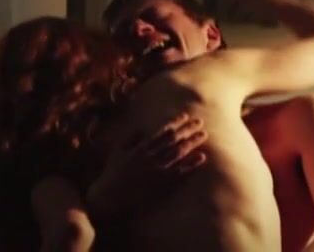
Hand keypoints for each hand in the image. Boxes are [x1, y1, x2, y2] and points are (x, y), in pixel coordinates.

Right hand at [87, 113, 207, 219]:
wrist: (110, 198)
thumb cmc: (112, 175)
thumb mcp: (117, 153)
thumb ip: (129, 139)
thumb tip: (142, 129)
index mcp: (140, 149)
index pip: (162, 132)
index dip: (175, 123)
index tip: (186, 116)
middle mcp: (150, 158)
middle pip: (173, 141)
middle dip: (187, 130)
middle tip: (200, 122)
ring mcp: (157, 172)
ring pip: (179, 154)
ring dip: (192, 143)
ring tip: (203, 135)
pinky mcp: (162, 185)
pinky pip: (181, 173)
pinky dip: (191, 165)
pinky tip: (202, 158)